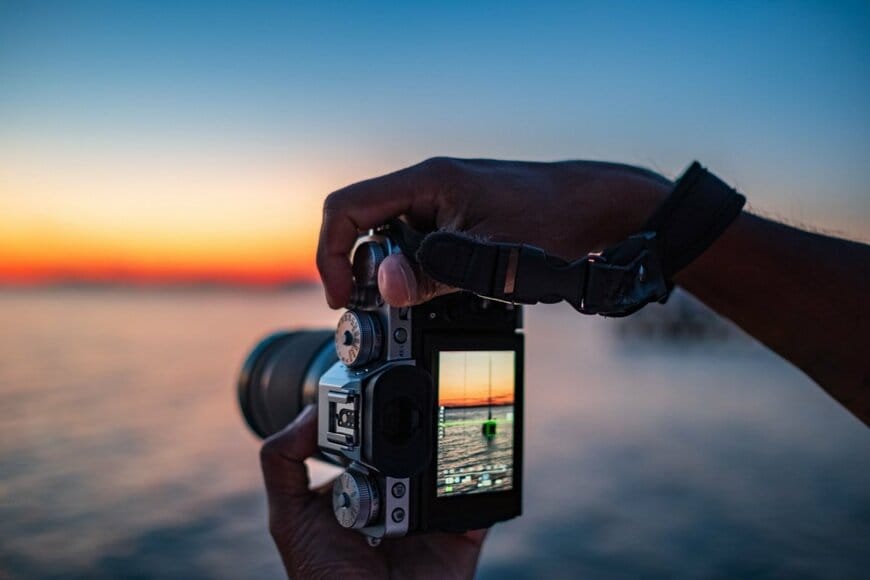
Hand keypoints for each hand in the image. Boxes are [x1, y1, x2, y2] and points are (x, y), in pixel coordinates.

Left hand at [260, 405, 486, 578]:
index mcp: (361, 484)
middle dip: (411, 439)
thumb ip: (283, 462)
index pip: (373, 438)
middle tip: (396, 449)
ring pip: (446, 468)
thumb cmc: (325, 578)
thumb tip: (310, 408)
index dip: (372, 420)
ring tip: (413, 485)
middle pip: (414, 448)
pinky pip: (480, 500)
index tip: (372, 400)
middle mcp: (398, 493)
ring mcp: (431, 511)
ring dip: (441, 463)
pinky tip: (466, 480)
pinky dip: (481, 486)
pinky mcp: (462, 530)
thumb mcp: (289, 518)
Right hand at [317, 157, 670, 307]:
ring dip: (398, 275)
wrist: (595, 206)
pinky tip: (447, 289)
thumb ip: (434, 272)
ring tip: (427, 300)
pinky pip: (419, 244)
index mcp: (427, 180)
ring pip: (392, 240)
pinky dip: (421, 271)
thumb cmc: (553, 219)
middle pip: (363, 227)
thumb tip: (385, 289)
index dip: (331, 254)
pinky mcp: (456, 217)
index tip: (344, 297)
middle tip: (387, 309)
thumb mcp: (491, 257)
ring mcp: (442, 200)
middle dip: (366, 272)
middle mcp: (428, 184)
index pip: (346, 208)